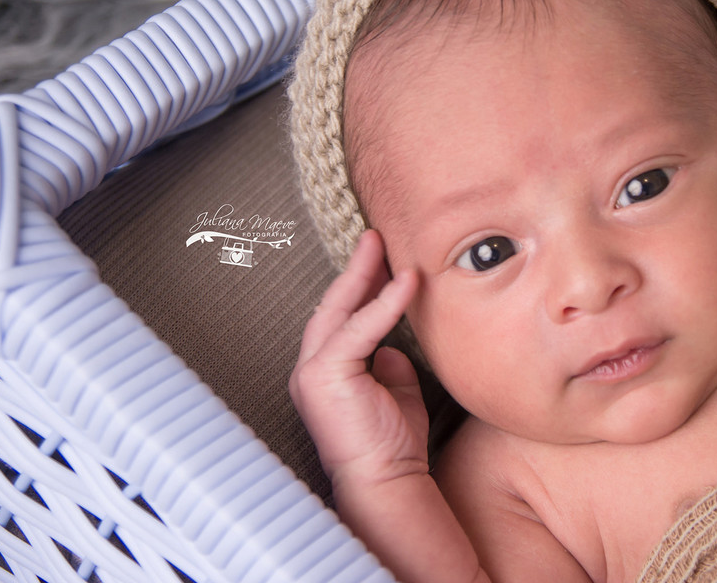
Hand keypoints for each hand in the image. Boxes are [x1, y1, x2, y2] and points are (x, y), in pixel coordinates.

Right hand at [290, 229, 427, 484]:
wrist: (385, 481)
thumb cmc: (393, 444)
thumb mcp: (397, 392)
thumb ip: (392, 365)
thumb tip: (394, 347)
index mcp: (326, 370)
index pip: (341, 317)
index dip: (361, 285)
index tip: (381, 256)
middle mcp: (311, 367)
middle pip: (333, 305)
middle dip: (356, 268)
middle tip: (375, 236)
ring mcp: (312, 372)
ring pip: (339, 311)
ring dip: (363, 275)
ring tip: (381, 244)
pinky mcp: (324, 376)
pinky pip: (358, 330)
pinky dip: (383, 305)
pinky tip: (405, 283)